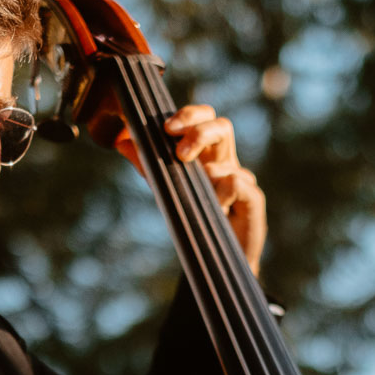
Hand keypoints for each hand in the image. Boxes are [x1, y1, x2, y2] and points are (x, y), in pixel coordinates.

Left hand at [113, 104, 266, 274]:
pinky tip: (218, 211)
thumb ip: (148, 167)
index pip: (203, 119)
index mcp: (206, 154)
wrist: (217, 258)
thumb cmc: (195, 220)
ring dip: (206, 174)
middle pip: (221, 126)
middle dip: (199, 132)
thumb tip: (121, 142)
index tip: (167, 129)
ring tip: (199, 196)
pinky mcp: (252, 197)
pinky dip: (221, 195)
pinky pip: (234, 183)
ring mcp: (241, 178)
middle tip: (180, 154)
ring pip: (227, 161)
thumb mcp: (167, 190)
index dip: (188, 116)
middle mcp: (225, 162)